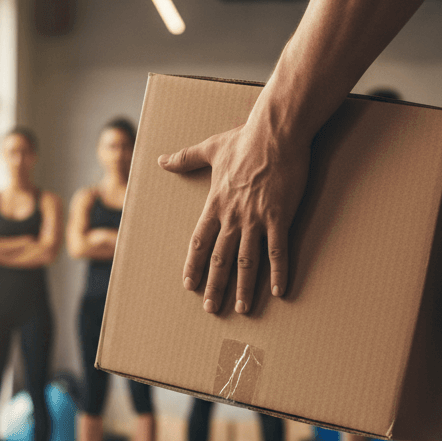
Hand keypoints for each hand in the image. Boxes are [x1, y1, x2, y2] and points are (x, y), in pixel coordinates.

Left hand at [159, 115, 310, 313]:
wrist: (276, 132)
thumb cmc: (245, 139)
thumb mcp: (210, 148)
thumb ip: (185, 158)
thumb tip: (161, 160)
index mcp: (216, 204)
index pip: (200, 241)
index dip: (194, 265)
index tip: (189, 284)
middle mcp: (233, 216)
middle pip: (220, 258)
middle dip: (215, 285)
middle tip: (212, 308)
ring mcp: (257, 219)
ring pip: (247, 261)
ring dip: (244, 287)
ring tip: (243, 308)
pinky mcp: (280, 217)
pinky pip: (278, 251)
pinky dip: (278, 273)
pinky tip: (278, 291)